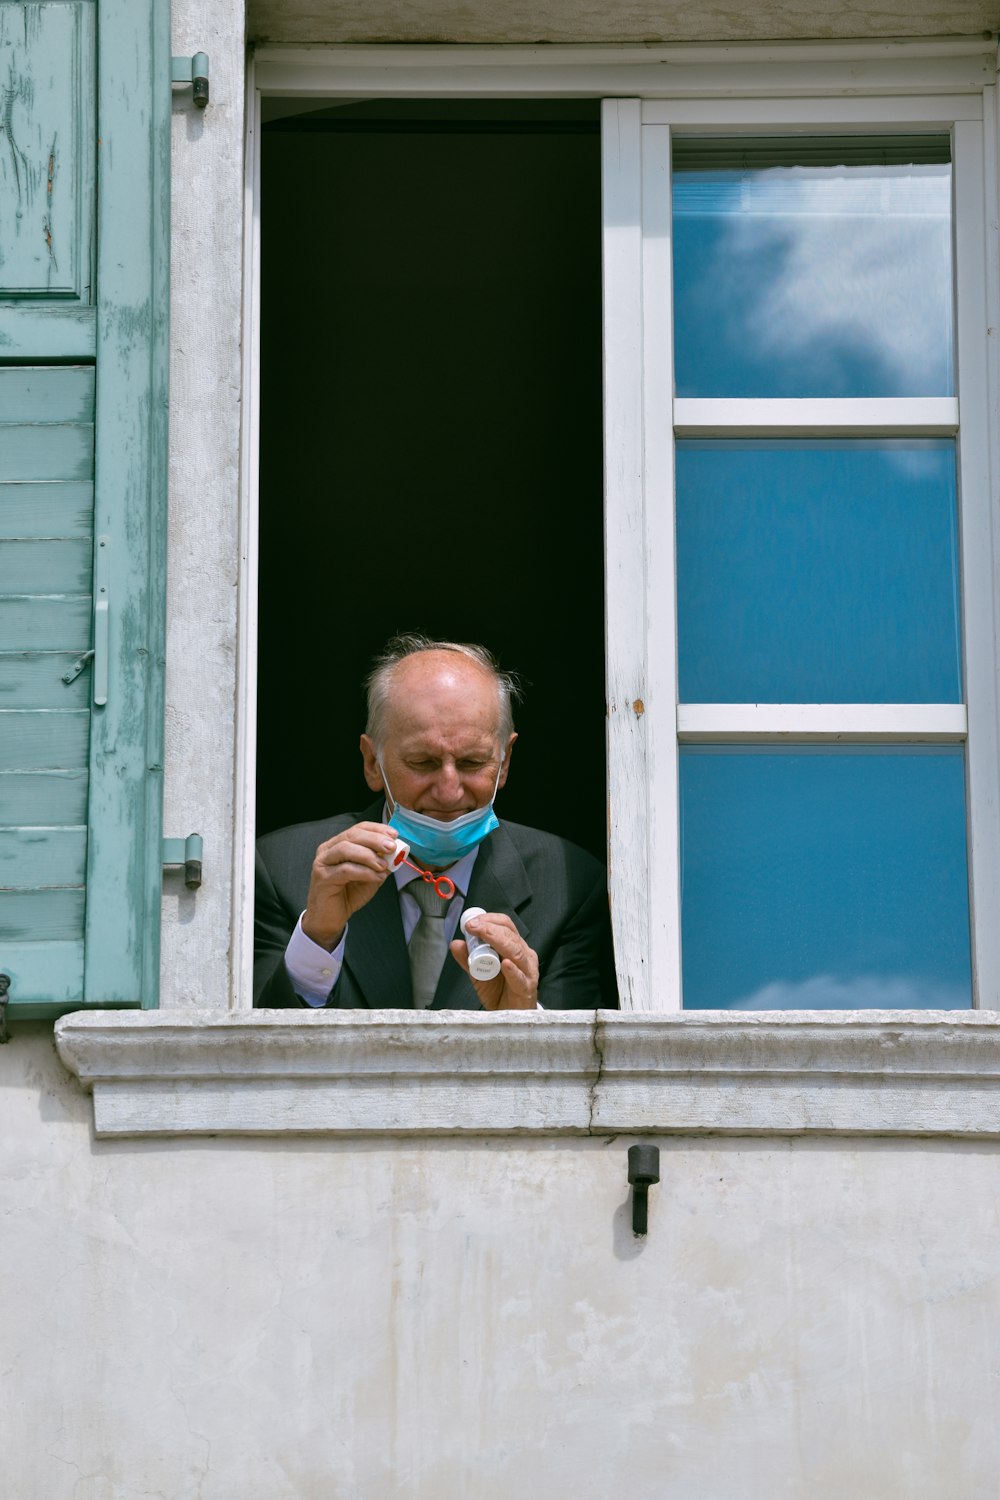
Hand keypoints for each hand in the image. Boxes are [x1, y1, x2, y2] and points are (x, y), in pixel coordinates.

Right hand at [302, 821, 396, 950]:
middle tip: (391, 847)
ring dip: (369, 855)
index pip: (358, 829)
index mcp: (338, 844)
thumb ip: (380, 863)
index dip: (376, 829)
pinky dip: (365, 872)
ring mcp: (323, 863)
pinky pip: (346, 870)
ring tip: (384, 865)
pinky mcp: (323, 877)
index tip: (394, 835)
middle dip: (375, 839)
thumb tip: (395, 853)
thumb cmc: (348, 894)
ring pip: (346, 849)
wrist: (330, 918)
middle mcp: (328, 850)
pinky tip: (376, 876)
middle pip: (352, 835)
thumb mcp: (370, 875)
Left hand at [450, 912, 538, 1009]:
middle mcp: (524, 955)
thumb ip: (468, 959)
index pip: (506, 925)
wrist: (509, 1018)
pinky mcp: (526, 988)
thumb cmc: (499, 993)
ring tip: (483, 935)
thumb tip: (455, 943)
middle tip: (472, 927)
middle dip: (490, 928)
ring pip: (516, 951)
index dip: (489, 920)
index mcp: (514, 947)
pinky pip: (520, 977)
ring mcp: (528, 971)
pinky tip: (504, 964)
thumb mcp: (479, 974)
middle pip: (510, 935)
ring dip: (498, 941)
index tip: (471, 922)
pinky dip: (512, 969)